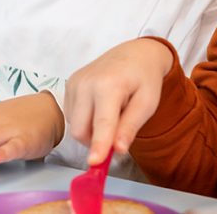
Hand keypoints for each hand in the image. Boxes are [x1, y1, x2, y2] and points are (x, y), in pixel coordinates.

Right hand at [64, 38, 172, 164]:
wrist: (134, 54)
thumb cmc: (144, 79)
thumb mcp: (147, 103)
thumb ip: (131, 126)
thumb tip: (118, 150)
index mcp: (109, 86)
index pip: (102, 123)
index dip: (99, 145)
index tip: (94, 163)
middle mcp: (86, 83)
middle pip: (81, 130)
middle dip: (96, 142)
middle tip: (118, 136)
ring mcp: (74, 82)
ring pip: (75, 125)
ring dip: (91, 131)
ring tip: (111, 114)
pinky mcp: (69, 84)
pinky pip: (72, 116)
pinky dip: (85, 120)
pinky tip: (100, 108)